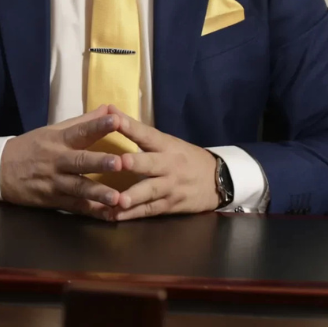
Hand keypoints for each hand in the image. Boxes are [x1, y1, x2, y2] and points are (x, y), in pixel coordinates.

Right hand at [0, 105, 124, 219]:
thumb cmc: (31, 147)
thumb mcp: (53, 130)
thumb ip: (83, 122)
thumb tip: (108, 109)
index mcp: (58, 140)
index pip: (80, 131)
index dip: (98, 126)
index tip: (116, 120)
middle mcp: (57, 161)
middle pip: (80, 162)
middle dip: (100, 163)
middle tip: (120, 163)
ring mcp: (55, 183)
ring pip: (79, 188)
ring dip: (99, 194)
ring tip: (117, 198)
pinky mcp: (53, 201)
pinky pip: (75, 207)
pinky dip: (92, 212)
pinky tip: (109, 215)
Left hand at [107, 106, 219, 220]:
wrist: (218, 180)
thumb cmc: (185, 157)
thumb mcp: (168, 142)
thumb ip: (139, 131)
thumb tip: (109, 110)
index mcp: (167, 145)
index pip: (147, 134)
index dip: (131, 127)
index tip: (114, 119)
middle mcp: (169, 165)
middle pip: (151, 164)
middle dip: (136, 163)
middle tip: (119, 162)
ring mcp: (170, 187)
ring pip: (151, 191)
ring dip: (134, 196)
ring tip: (118, 200)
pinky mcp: (170, 205)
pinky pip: (149, 210)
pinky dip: (132, 214)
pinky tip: (116, 216)